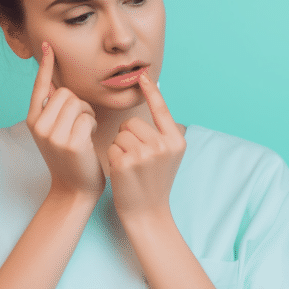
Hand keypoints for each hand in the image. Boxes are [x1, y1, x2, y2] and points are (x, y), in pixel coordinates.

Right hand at [26, 41, 105, 200]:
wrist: (73, 190)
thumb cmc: (70, 159)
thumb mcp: (54, 131)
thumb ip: (54, 108)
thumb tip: (55, 81)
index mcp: (33, 120)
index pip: (41, 87)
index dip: (46, 65)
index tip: (48, 45)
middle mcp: (39, 126)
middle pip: (66, 92)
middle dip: (79, 104)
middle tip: (79, 124)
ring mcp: (53, 135)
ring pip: (77, 103)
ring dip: (87, 114)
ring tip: (83, 132)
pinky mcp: (70, 143)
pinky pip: (87, 117)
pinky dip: (92, 125)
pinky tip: (89, 140)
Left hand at [107, 72, 185, 220]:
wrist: (148, 213)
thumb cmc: (154, 182)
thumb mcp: (168, 155)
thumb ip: (162, 132)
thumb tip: (155, 96)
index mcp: (176, 140)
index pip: (161, 109)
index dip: (151, 91)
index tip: (142, 74)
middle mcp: (163, 145)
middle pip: (132, 123)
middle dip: (128, 137)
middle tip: (136, 160)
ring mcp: (145, 154)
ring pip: (120, 134)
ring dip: (120, 148)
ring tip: (131, 167)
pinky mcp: (127, 163)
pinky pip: (111, 147)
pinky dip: (113, 159)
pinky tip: (123, 174)